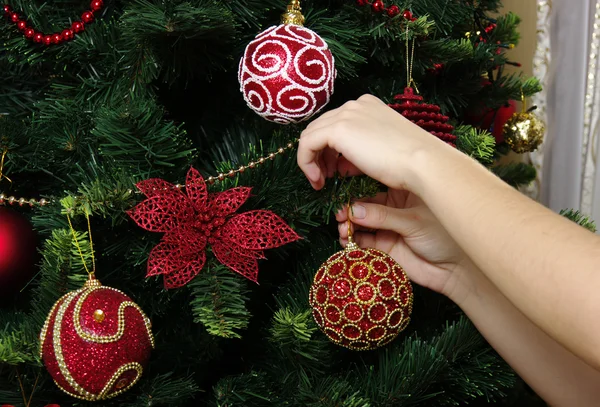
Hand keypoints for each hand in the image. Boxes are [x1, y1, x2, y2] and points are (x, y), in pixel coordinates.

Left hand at [297, 94, 449, 192]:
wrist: (422, 163)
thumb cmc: (410, 163)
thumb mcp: (380, 152)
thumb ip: (358, 152)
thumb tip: (340, 164)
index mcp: (368, 105)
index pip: (336, 123)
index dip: (328, 149)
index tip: (334, 171)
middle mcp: (356, 104)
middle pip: (321, 127)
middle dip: (318, 155)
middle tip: (324, 178)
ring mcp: (346, 114)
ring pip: (311, 135)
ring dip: (311, 160)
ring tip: (320, 181)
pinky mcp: (338, 129)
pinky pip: (307, 144)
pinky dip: (306, 163)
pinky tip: (318, 180)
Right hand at [337, 190, 474, 302]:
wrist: (457, 269)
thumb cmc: (444, 236)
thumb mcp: (412, 221)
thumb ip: (382, 216)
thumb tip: (353, 211)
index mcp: (404, 191)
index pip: (374, 183)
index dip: (356, 185)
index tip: (340, 187)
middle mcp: (393, 206)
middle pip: (363, 203)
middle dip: (349, 208)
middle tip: (339, 212)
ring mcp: (388, 226)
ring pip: (360, 222)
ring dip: (349, 224)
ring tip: (343, 227)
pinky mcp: (384, 246)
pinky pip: (362, 241)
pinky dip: (352, 240)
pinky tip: (347, 239)